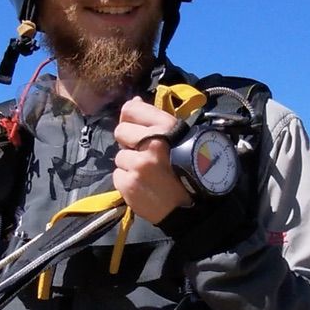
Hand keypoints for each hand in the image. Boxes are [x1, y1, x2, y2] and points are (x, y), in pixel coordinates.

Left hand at [113, 97, 192, 223]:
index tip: (137, 128)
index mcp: (166, 127)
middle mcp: (151, 143)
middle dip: (129, 142)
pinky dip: (127, 181)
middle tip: (144, 154)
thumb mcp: (180, 138)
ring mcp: (138, 164)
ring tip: (147, 173)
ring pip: (119, 156)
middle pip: (120, 131)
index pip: (131, 109)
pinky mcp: (128, 183)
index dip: (131, 119)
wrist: (192, 208)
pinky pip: (117, 175)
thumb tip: (133, 101)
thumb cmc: (190, 170)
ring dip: (129, 164)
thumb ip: (155, 120)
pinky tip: (143, 185)